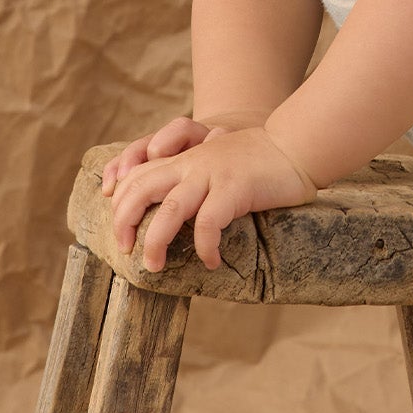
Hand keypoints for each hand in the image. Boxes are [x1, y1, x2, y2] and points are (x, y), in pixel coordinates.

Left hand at [108, 125, 317, 271]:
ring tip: (155, 266)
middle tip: (125, 250)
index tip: (120, 229)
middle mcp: (190, 164)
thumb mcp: (216, 162)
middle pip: (139, 189)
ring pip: (167, 211)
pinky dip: (205, 248)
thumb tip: (171, 212)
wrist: (294, 146)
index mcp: (183, 158)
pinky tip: (212, 262)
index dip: (118, 201)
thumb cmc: (259, 161)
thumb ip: (193, 177)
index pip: (135, 174)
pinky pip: (208, 224)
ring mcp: (211, 175)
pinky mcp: (234, 188)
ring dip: (155, 242)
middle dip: (124, 222)